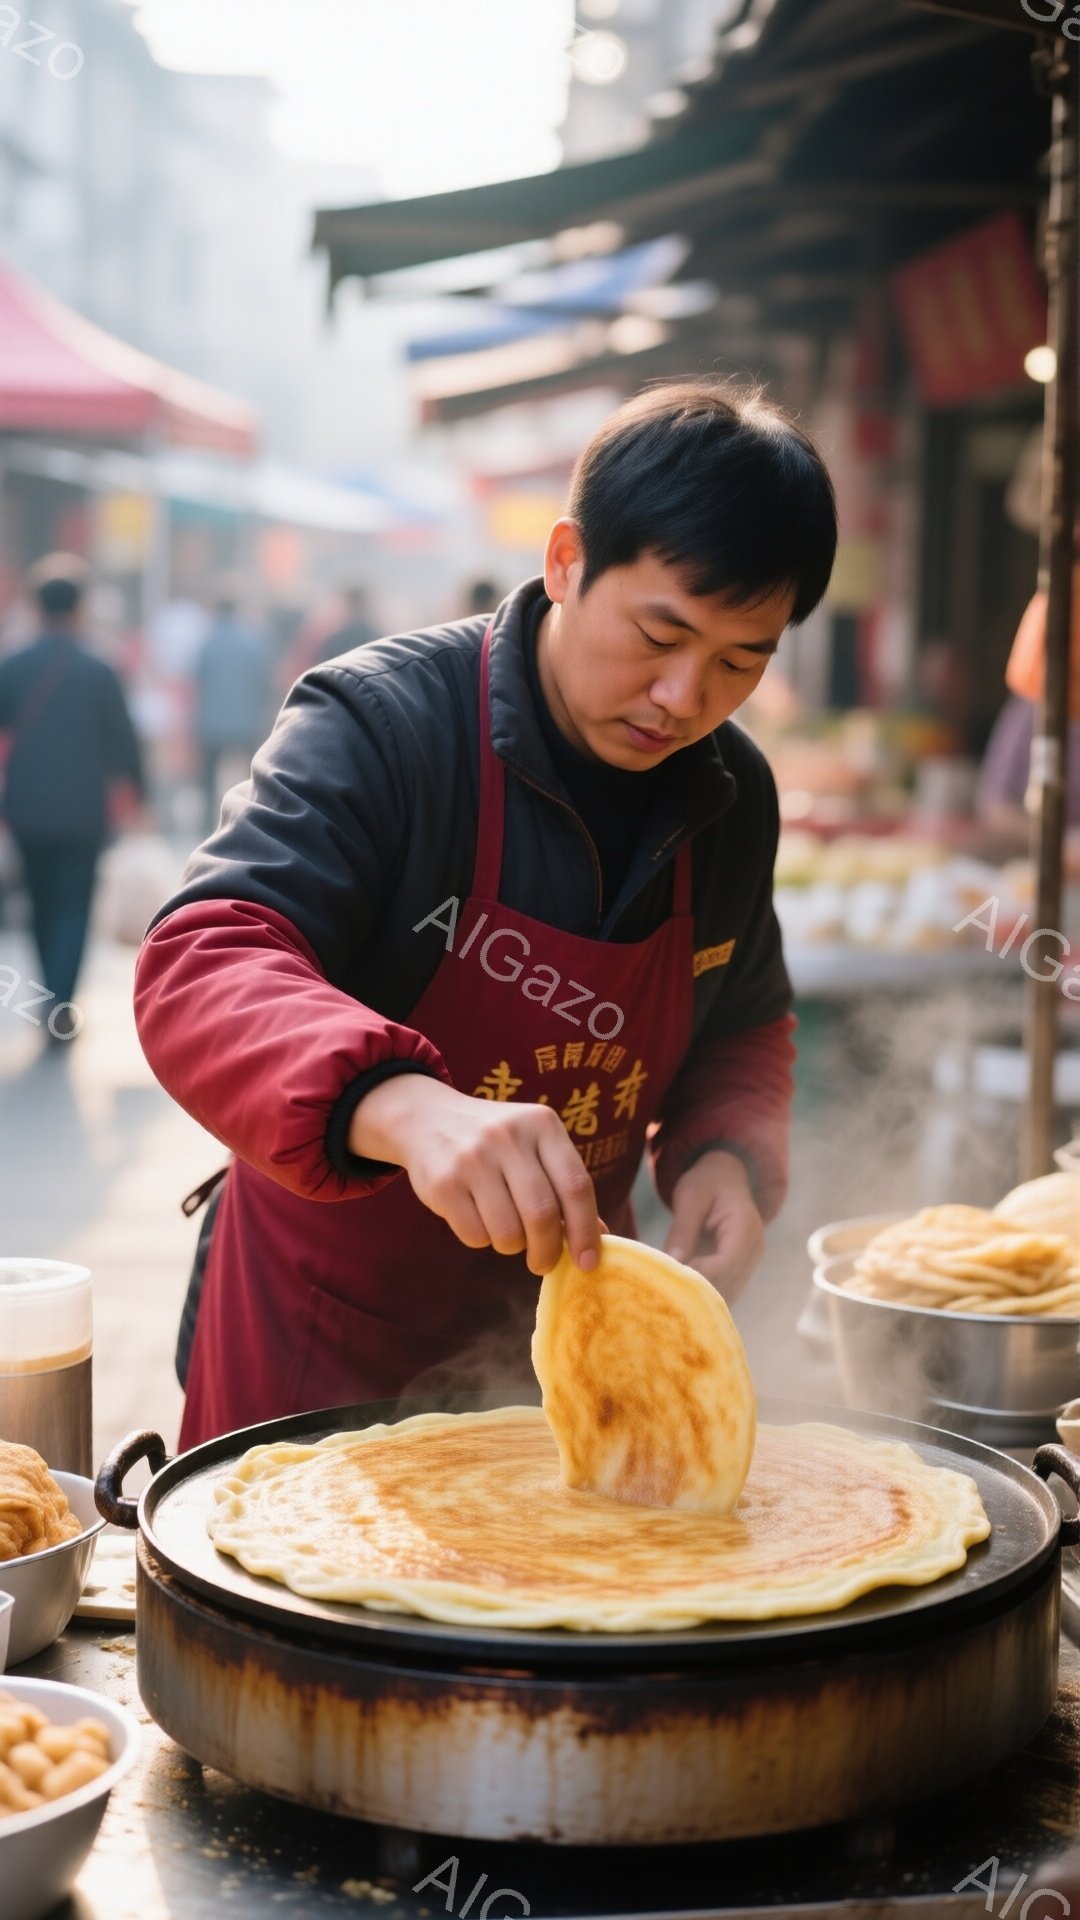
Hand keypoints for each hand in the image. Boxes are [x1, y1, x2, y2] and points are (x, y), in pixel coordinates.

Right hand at [349, 1075, 601, 1275]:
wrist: (428, 1118)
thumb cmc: (496, 1144)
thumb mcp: (534, 1147)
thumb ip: (564, 1186)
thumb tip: (599, 1239)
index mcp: (542, 1125)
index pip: (576, 1186)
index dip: (586, 1231)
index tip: (588, 1263)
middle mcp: (508, 1136)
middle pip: (543, 1215)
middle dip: (548, 1251)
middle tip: (544, 1264)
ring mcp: (473, 1157)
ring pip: (508, 1232)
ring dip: (512, 1246)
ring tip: (506, 1232)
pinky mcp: (444, 1182)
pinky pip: (475, 1235)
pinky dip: (482, 1239)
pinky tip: (477, 1217)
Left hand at [665, 1150, 764, 1303]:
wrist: (725, 1178)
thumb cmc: (707, 1183)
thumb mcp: (690, 1197)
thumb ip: (682, 1229)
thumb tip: (672, 1264)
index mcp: (745, 1227)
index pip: (727, 1262)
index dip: (702, 1275)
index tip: (674, 1279)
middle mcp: (754, 1249)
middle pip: (729, 1283)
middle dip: (699, 1292)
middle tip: (665, 1293)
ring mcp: (749, 1263)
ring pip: (728, 1293)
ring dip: (701, 1298)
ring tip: (671, 1296)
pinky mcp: (738, 1271)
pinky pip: (723, 1290)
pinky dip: (704, 1296)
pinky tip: (680, 1295)